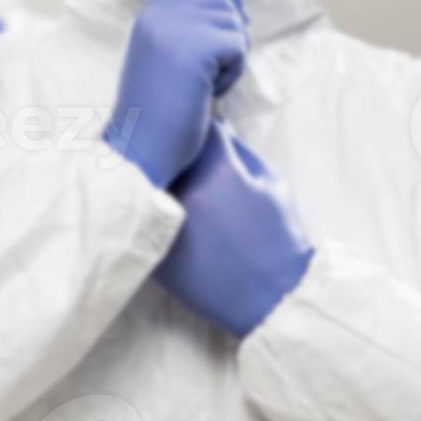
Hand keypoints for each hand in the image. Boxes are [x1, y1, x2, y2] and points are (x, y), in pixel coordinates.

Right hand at [106, 0, 248, 186]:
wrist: (141, 145)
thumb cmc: (157, 109)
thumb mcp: (162, 53)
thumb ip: (184, 26)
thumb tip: (232, 7)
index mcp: (150, 13)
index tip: (222, 30)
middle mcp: (160, 12)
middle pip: (225, 0)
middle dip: (230, 33)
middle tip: (208, 69)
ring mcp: (176, 27)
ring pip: (236, 24)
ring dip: (232, 57)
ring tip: (203, 83)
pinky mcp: (197, 47)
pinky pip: (239, 47)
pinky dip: (233, 73)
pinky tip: (207, 91)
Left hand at [153, 123, 313, 336]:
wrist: (273, 299)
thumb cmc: (278, 239)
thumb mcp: (271, 184)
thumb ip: (238, 151)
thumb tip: (212, 125)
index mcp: (217, 171)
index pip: (196, 127)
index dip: (198, 122)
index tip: (196, 123)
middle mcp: (183, 191)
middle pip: (165, 150)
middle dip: (172, 146)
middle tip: (175, 144)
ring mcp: (164, 220)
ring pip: (148, 178)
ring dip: (156, 172)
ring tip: (165, 172)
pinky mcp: (151, 246)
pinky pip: (141, 212)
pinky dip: (147, 204)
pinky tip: (157, 203)